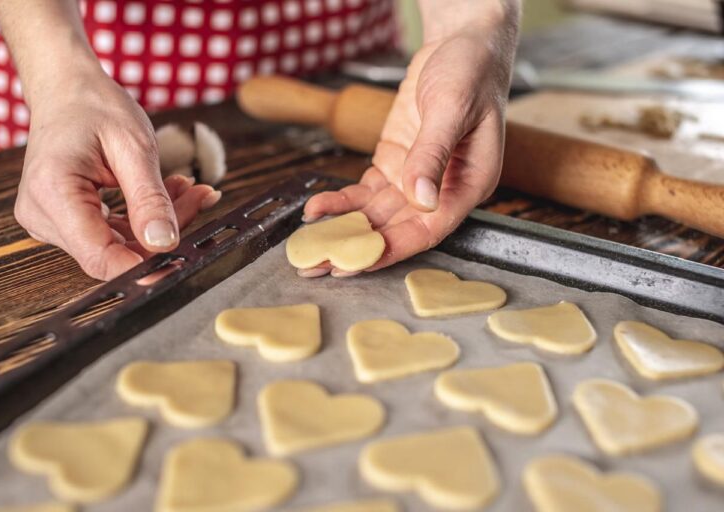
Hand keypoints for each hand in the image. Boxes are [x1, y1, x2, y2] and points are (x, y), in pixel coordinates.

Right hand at [14, 71, 219, 279]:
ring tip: (187, 188)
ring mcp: (49, 221)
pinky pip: (111, 235)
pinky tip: (167, 194)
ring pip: (117, 245)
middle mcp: (42, 214)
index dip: (142, 267)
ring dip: (158, 224)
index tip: (182, 260)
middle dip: (162, 234)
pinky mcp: (63, 221)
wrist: (66, 90)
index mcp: (53, 192)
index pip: (99, 256)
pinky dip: (143, 219)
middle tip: (199, 197)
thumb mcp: (134, 147)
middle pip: (113, 251)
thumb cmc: (94, 107)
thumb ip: (150, 199)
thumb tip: (165, 243)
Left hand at [303, 9, 516, 276]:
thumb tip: (421, 198)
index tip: (355, 264)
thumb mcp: (453, 108)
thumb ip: (434, 153)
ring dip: (343, 230)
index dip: (390, 250)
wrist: (461, 43)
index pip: (428, 230)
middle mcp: (442, 191)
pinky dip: (341, 201)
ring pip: (376, 215)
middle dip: (357, 249)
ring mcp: (416, 179)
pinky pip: (366, 192)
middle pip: (396, 230)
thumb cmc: (471, 71)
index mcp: (468, 185)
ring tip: (308, 246)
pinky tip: (317, 209)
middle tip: (318, 266)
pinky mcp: (396, 165)